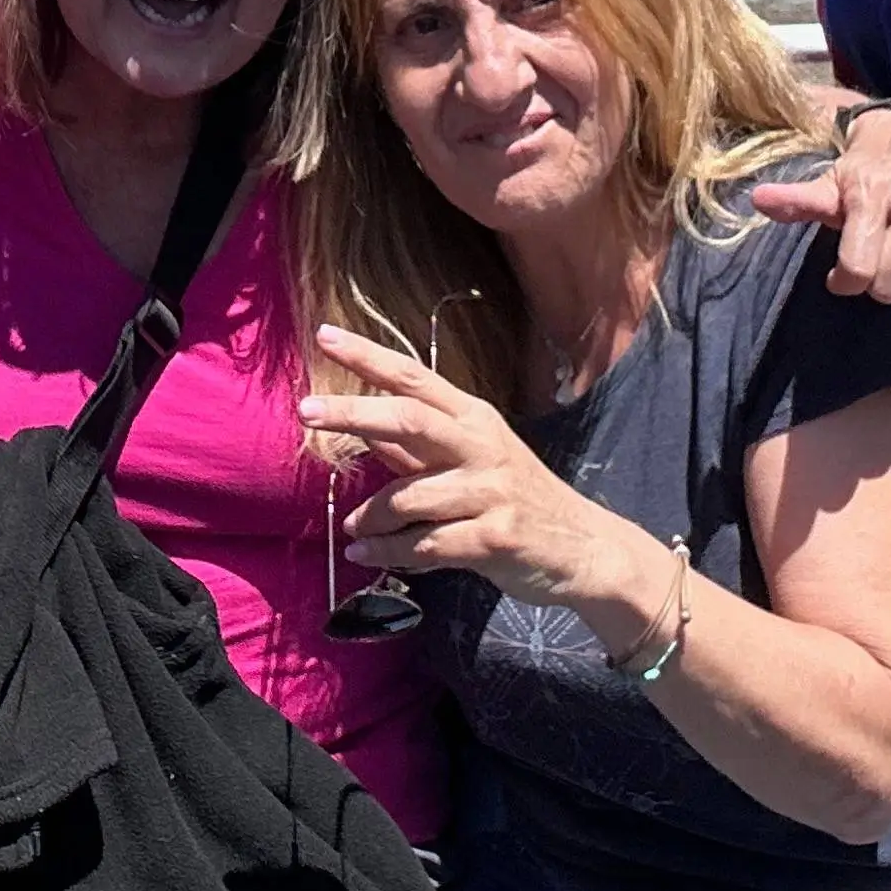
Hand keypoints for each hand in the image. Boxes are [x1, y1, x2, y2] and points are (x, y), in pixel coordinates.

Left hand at [301, 325, 636, 628]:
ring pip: (407, 497)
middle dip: (353, 412)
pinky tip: (367, 555)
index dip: (368, 356)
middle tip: (306, 411)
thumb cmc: (518, 500)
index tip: (325, 335)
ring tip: (355, 531)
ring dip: (370, 519)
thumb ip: (418, 449)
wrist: (584, 548)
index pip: (414, 377)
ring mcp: (490, 491)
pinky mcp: (493, 537)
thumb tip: (364, 429)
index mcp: (474, 418)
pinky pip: (424, 546)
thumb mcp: (473, 462)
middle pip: (409, 418)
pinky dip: (388, 553)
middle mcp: (482, 445)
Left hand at [754, 104, 890, 299]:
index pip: (859, 270)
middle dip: (875, 282)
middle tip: (872, 259)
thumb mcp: (830, 179)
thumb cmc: (867, 164)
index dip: (844, 281)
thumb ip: (799, 200)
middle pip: (890, 286)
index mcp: (874, 191)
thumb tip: (758, 201)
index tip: (840, 274)